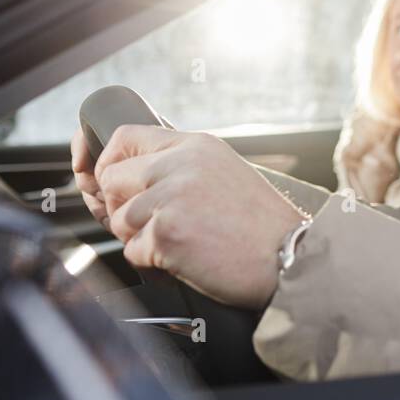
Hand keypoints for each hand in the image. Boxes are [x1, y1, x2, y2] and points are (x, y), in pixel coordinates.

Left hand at [71, 125, 301, 308]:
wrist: (290, 258)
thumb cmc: (263, 227)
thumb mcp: (226, 174)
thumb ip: (184, 168)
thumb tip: (134, 181)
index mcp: (196, 146)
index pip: (126, 136)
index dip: (108, 161)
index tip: (112, 183)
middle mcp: (181, 165)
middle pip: (113, 178)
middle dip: (122, 207)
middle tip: (150, 226)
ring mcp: (171, 198)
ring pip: (120, 220)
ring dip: (141, 239)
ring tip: (179, 245)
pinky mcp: (166, 234)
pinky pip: (133, 251)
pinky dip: (153, 263)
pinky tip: (185, 260)